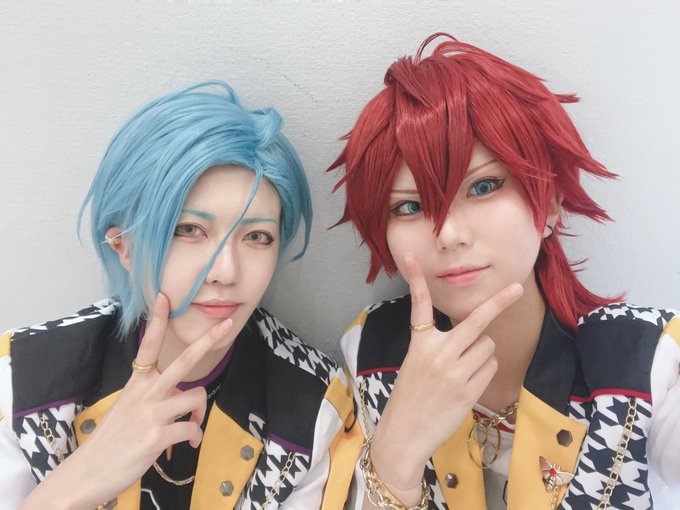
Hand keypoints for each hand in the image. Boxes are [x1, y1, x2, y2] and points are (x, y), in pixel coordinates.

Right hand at [20, 293, 232, 509]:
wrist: (88, 473)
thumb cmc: (112, 440)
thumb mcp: (127, 408)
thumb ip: (152, 396)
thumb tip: (182, 396)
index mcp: (136, 383)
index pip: (148, 346)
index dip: (157, 321)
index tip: (164, 297)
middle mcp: (144, 393)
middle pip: (183, 361)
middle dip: (208, 340)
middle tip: (227, 323)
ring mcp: (151, 414)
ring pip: (195, 398)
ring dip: (200, 415)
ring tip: (192, 427)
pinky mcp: (157, 436)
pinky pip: (191, 430)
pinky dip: (195, 437)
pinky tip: (189, 444)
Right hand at [369, 254, 521, 503]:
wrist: (404, 433)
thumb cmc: (410, 396)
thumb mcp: (415, 363)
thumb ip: (438, 345)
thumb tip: (476, 332)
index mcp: (419, 343)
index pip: (418, 305)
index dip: (416, 278)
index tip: (413, 255)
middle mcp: (438, 353)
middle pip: (477, 321)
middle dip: (499, 302)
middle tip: (517, 287)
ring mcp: (455, 372)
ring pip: (487, 347)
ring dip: (482, 354)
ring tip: (462, 371)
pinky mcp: (469, 391)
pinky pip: (490, 368)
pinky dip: (484, 372)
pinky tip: (466, 384)